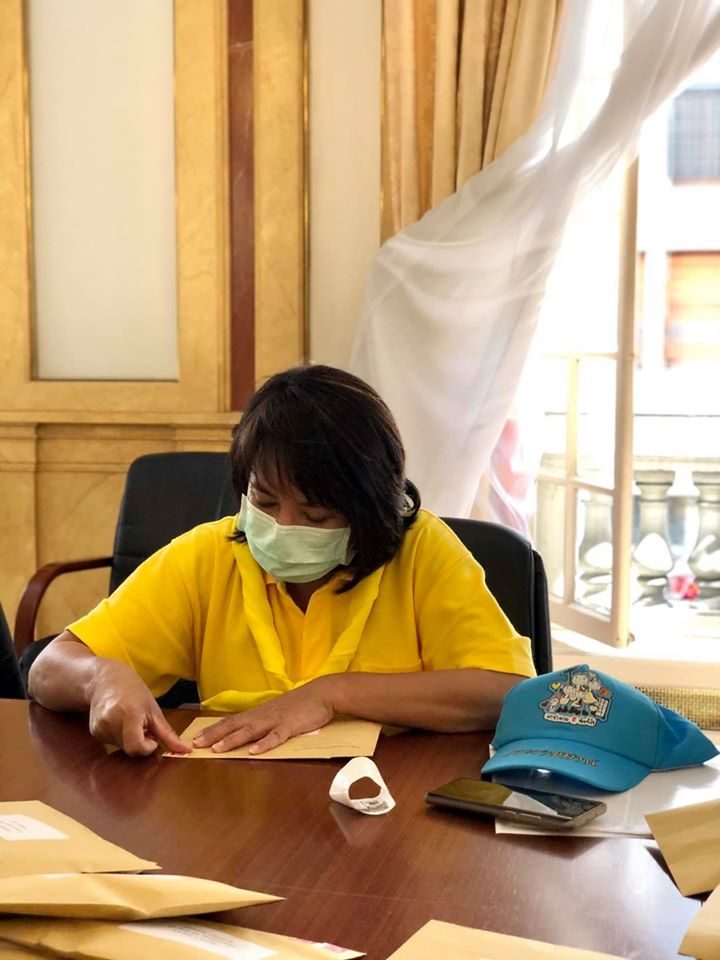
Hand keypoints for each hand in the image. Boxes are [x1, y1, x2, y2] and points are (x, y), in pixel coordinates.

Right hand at [88, 660, 189, 757]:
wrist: (104, 679)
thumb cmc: (133, 690)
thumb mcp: (153, 709)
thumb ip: (167, 733)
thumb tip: (185, 750)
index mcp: (128, 715)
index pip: (136, 748)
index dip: (147, 747)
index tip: (152, 737)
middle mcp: (110, 723)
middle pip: (130, 749)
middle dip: (140, 742)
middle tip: (143, 725)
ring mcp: (100, 728)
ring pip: (121, 747)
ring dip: (130, 739)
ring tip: (130, 720)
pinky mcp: (94, 732)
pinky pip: (112, 742)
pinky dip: (120, 737)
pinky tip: (119, 721)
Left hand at [192, 677, 338, 754]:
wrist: (323, 693)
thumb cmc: (300, 704)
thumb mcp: (277, 711)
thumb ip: (263, 721)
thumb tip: (247, 731)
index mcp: (259, 713)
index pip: (231, 721)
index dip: (213, 729)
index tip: (196, 737)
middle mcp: (263, 716)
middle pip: (235, 725)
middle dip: (214, 735)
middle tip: (196, 744)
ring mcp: (276, 721)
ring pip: (250, 731)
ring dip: (233, 740)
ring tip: (217, 748)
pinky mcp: (291, 726)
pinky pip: (276, 736)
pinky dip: (265, 744)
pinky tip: (255, 751)